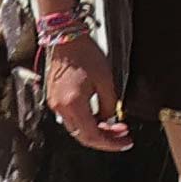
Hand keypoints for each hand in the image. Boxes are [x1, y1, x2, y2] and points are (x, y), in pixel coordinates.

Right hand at [46, 33, 131, 152]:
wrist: (65, 37)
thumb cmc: (84, 53)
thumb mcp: (106, 80)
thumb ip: (109, 104)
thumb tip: (110, 119)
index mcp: (73, 104)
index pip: (92, 136)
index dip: (111, 144)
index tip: (125, 142)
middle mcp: (61, 108)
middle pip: (83, 136)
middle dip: (105, 139)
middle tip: (123, 136)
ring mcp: (55, 104)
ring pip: (77, 128)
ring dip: (97, 130)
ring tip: (116, 125)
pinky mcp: (55, 98)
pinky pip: (72, 118)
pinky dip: (87, 121)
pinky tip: (100, 116)